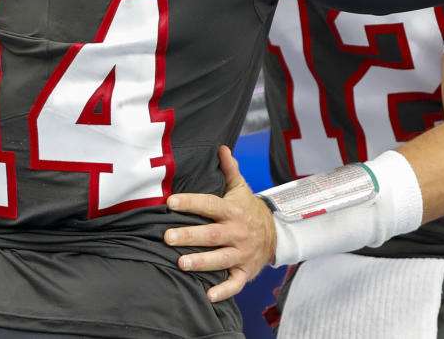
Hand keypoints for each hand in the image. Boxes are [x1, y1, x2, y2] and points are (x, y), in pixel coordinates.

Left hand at [164, 145, 275, 302]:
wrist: (275, 234)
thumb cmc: (248, 210)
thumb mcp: (241, 188)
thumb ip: (230, 170)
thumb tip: (221, 148)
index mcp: (233, 211)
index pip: (210, 205)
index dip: (191, 202)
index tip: (170, 202)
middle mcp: (237, 232)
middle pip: (212, 234)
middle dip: (189, 236)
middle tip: (168, 237)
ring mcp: (242, 253)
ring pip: (221, 259)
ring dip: (201, 262)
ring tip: (181, 264)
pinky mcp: (245, 271)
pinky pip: (235, 283)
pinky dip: (223, 290)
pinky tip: (208, 295)